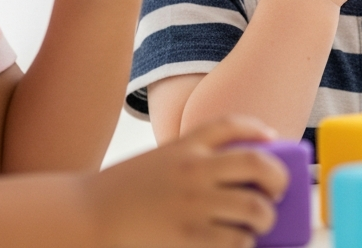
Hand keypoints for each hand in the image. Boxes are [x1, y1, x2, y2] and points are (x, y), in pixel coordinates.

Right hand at [81, 116, 287, 247]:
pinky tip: (239, 241)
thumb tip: (239, 182)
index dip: (257, 128)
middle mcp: (193, 169)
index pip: (229, 124)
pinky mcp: (189, 236)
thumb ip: (191, 164)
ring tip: (261, 222)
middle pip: (256, 163)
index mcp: (183, 146)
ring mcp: (193, 203)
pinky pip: (235, 239)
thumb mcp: (156, 163)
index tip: (270, 137)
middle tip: (278, 191)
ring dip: (265, 216)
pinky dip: (244, 241)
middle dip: (278, 177)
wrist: (83, 217)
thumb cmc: (121, 193)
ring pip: (254, 206)